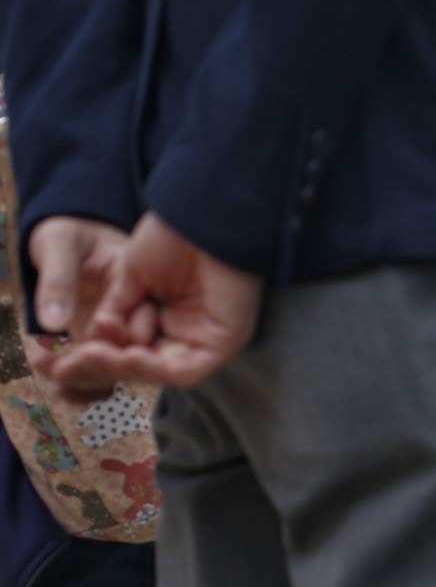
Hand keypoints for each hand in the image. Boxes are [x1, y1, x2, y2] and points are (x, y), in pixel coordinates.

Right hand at [28, 212, 261, 396]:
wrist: (197, 215)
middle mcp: (186, 332)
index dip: (95, 356)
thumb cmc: (169, 236)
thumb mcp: (127, 277)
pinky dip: (156, 369)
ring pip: (161, 371)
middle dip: (103, 366)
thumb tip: (94, 343)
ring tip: (93, 355)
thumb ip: (114, 311)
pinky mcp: (224, 341)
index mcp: (166, 317)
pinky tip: (128, 356)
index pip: (127, 350)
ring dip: (124, 368)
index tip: (61, 357)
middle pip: (142, 366)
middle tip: (67, 364)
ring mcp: (206, 339)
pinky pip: (188, 370)